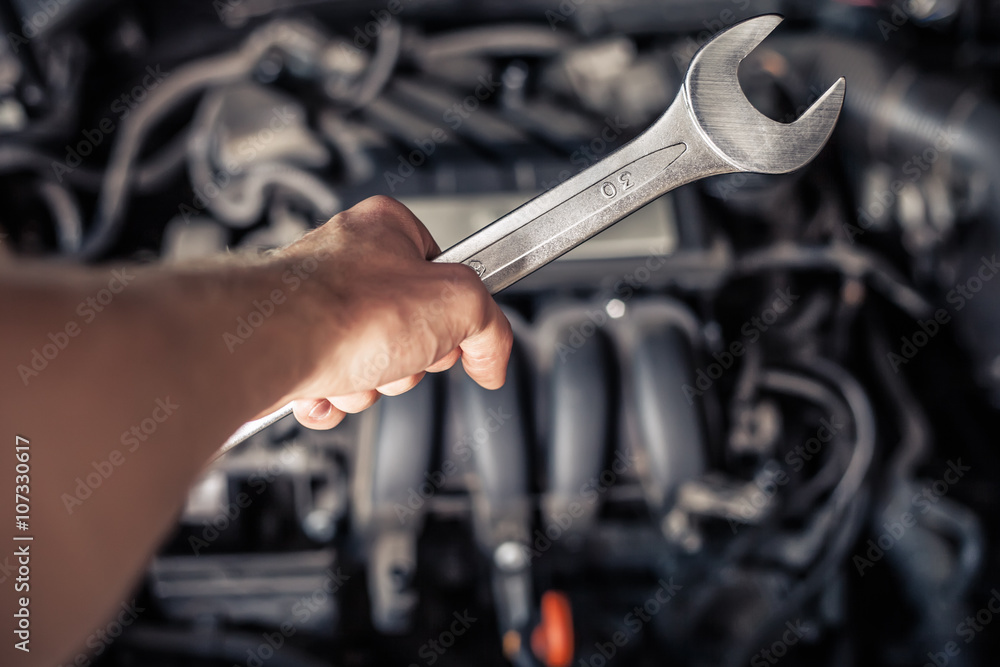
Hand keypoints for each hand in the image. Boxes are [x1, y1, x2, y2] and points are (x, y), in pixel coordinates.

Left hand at [271, 195, 512, 428]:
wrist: (269, 347)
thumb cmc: (344, 310)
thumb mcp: (460, 304)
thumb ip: (492, 328)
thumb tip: (492, 358)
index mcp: (387, 228)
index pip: (446, 274)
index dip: (457, 315)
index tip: (457, 335)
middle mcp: (346, 258)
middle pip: (411, 326)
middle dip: (409, 359)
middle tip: (400, 355)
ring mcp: (313, 301)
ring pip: (371, 360)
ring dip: (371, 383)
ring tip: (357, 371)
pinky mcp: (287, 343)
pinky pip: (329, 380)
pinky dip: (332, 395)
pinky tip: (327, 387)